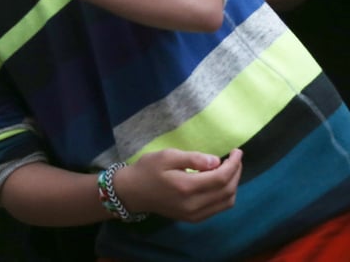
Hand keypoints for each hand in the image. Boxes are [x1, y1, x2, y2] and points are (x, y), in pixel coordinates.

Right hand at [115, 148, 241, 222]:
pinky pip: (219, 208)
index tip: (236, 152)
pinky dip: (226, 195)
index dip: (234, 165)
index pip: (221, 178)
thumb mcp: (166, 156)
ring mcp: (194, 214)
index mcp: (186, 187)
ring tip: (230, 169)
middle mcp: (194, 205)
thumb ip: (192, 158)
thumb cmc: (147, 169)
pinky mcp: (193, 218)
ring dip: (233, 184)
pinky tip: (221, 183)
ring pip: (227, 202)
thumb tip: (216, 161)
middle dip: (236, 173)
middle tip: (235, 158)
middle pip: (227, 190)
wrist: (133, 192)